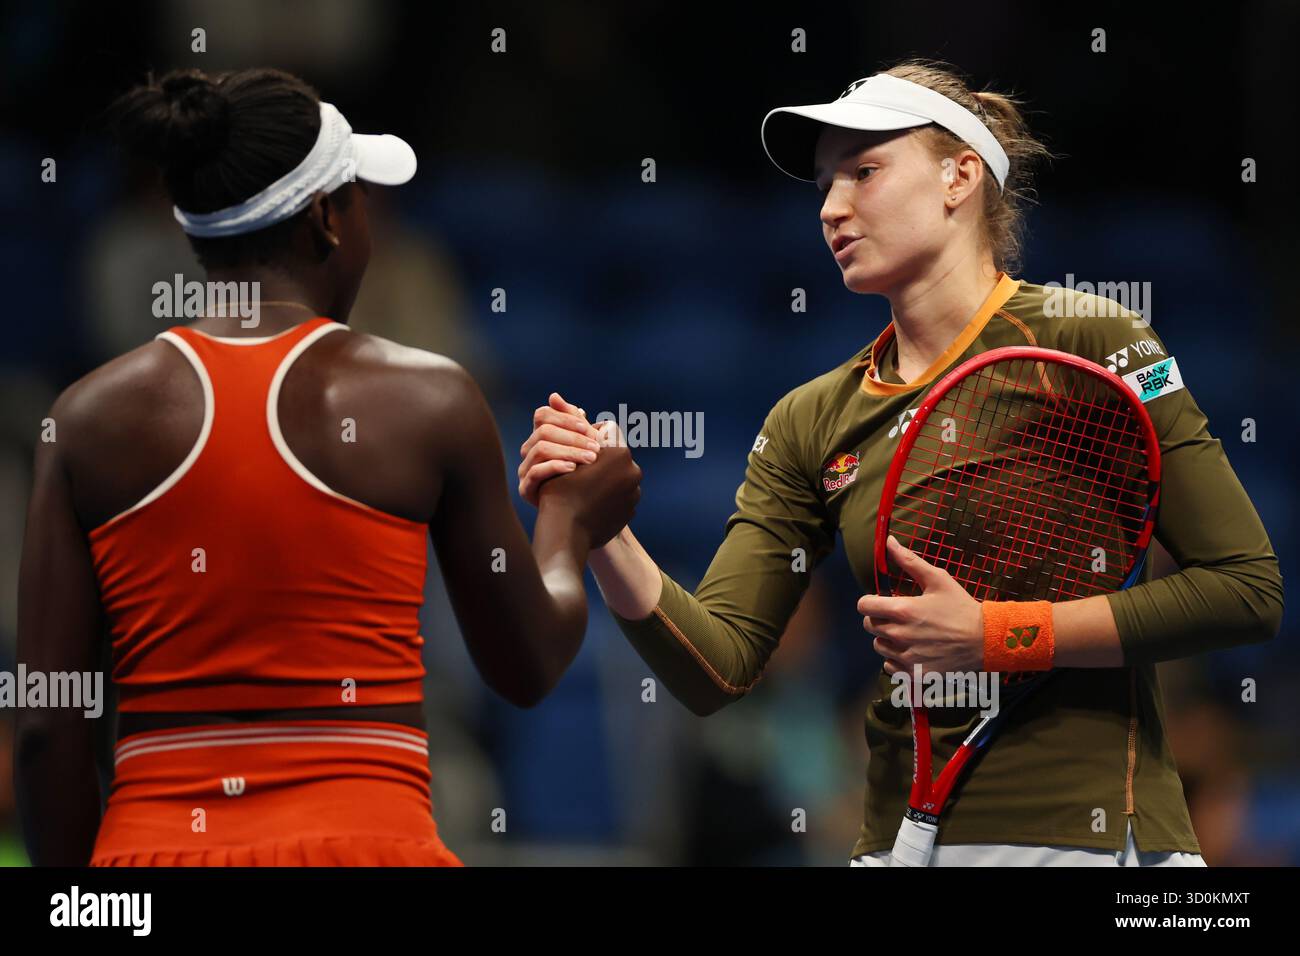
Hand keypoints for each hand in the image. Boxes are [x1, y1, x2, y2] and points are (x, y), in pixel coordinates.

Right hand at [518, 392, 604, 506]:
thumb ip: (575, 424)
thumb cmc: (583, 479)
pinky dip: (555, 467)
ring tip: (591, 460)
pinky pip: (535, 472)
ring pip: (541, 449)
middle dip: (573, 437)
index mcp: (541, 437)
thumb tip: (554, 396)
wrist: (578, 516)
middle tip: (597, 448)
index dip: (564, 417)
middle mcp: (529, 451)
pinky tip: (573, 469)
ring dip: (569, 451)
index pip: (542, 415)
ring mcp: (525, 469)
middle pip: (544, 431)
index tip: (587, 428)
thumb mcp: (583, 449)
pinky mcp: (526, 489)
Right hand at [537, 438, 641, 549]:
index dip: (593, 438)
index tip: (582, 449)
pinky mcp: (630, 512)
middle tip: (583, 472)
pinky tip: (592, 504)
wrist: (566, 530)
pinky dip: (610, 499)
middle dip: (603, 462)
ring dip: (608, 481)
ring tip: (587, 490)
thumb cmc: (561, 490)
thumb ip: (583, 440)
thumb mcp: (568, 457)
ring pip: (620, 479)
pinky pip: (621, 498)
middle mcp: (633, 472)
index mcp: (619, 454)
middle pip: (617, 458)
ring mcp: (634, 494)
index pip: (609, 433)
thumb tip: (585, 420)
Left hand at [856, 536, 983, 677]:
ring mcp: (906, 657)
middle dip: (880, 619)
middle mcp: (900, 635)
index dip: (870, 602)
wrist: (986, 641)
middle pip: (870, 626)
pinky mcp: (914, 674)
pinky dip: (896, 660)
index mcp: (902, 610)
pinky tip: (913, 651)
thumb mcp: (938, 580)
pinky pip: (889, 667)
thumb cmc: (961, 608)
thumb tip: (889, 541)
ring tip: (909, 634)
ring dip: (888, 640)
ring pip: (879, 646)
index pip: (863, 606)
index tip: (881, 602)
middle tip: (899, 618)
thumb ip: (910, 561)